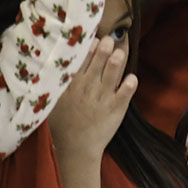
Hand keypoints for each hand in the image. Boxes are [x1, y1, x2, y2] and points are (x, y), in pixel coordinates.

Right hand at [48, 37, 137, 160]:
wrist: (77, 148)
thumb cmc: (65, 122)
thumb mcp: (55, 100)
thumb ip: (61, 81)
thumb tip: (66, 59)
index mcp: (71, 86)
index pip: (80, 61)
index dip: (88, 48)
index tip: (93, 38)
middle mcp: (88, 89)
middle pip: (97, 64)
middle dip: (104, 49)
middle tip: (110, 39)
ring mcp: (103, 98)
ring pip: (111, 75)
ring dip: (117, 62)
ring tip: (120, 53)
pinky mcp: (117, 108)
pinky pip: (125, 93)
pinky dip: (129, 85)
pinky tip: (132, 78)